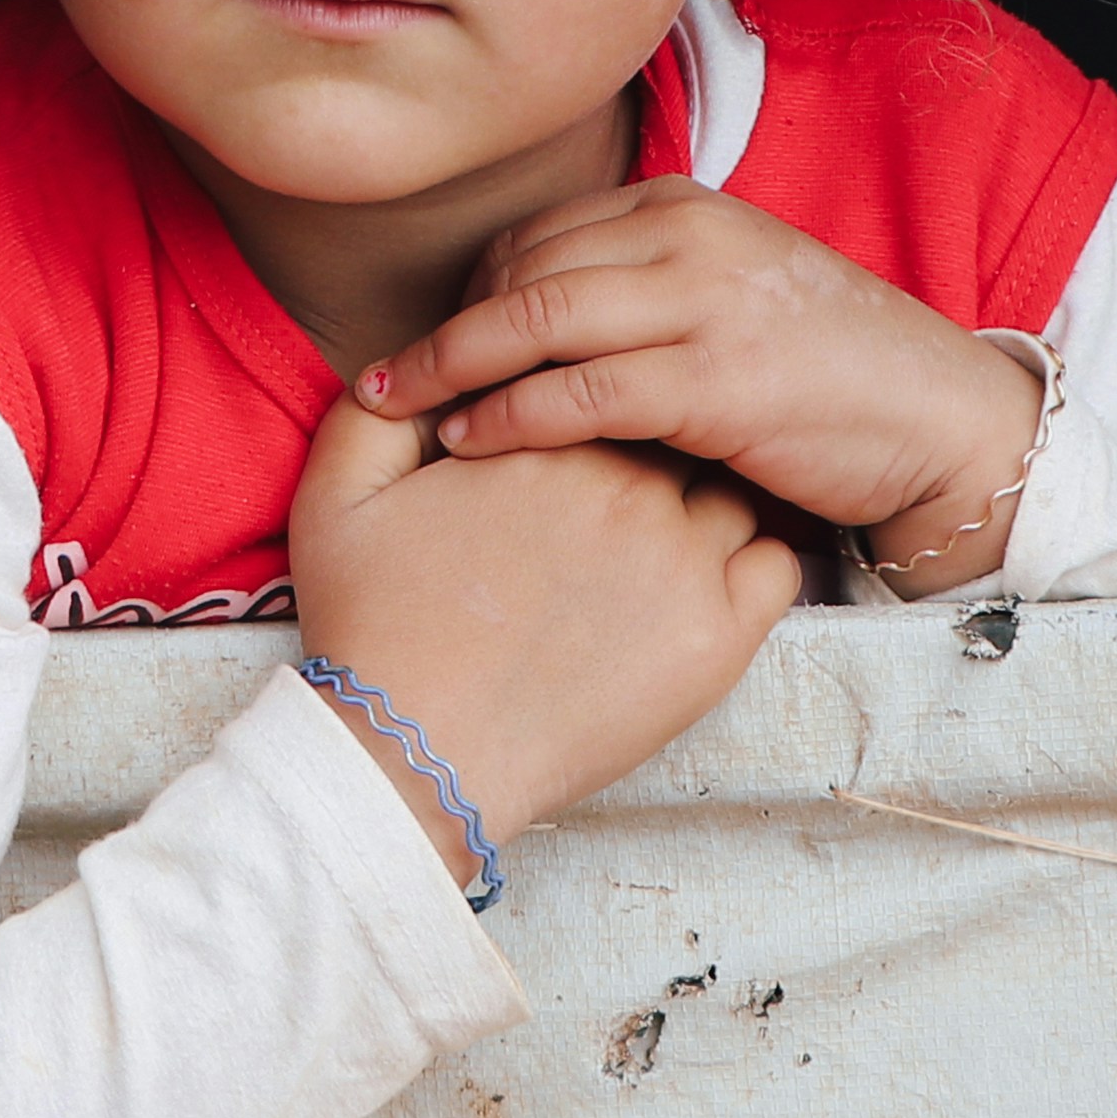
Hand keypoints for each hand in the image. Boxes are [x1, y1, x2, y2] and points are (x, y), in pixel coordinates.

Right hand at [282, 398, 795, 878]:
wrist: (414, 753)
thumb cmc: (373, 626)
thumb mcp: (337, 498)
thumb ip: (372, 412)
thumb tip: (405, 365)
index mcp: (550, 435)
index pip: (609, 376)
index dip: (597, 403)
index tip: (578, 447)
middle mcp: (629, 483)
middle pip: (679, 425)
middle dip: (658, 443)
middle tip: (625, 491)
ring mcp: (683, 559)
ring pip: (733, 490)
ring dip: (709, 499)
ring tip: (667, 537)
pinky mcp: (718, 636)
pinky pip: (779, 566)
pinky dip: (756, 560)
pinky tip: (709, 582)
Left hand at [350, 178, 1050, 588]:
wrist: (939, 418)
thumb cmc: (833, 370)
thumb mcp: (736, 294)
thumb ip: (650, 287)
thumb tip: (545, 315)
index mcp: (689, 207)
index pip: (542, 234)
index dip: (470, 289)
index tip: (424, 341)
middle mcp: (689, 239)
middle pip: (523, 270)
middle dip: (440, 326)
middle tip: (376, 380)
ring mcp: (703, 306)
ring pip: (535, 321)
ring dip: (449, 368)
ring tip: (394, 409)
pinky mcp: (713, 383)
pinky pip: (577, 393)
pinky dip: (507, 416)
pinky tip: (467, 443)